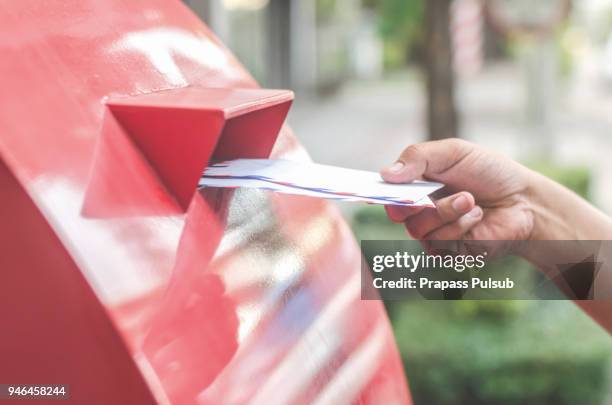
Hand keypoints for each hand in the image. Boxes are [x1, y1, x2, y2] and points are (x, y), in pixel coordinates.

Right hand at [380, 139, 534, 240]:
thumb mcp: (453, 152)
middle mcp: (419, 210)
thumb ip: (417, 157)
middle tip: (431, 195)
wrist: (522, 199)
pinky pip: (439, 244)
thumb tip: (385, 174)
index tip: (374, 191)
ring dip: (446, 212)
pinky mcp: (448, 251)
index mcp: (415, 185)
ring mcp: (432, 232)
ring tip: (470, 200)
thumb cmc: (488, 172)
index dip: (377, 192)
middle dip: (414, 203)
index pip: (385, 192)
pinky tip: (477, 218)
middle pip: (396, 213)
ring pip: (418, 229)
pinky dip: (460, 227)